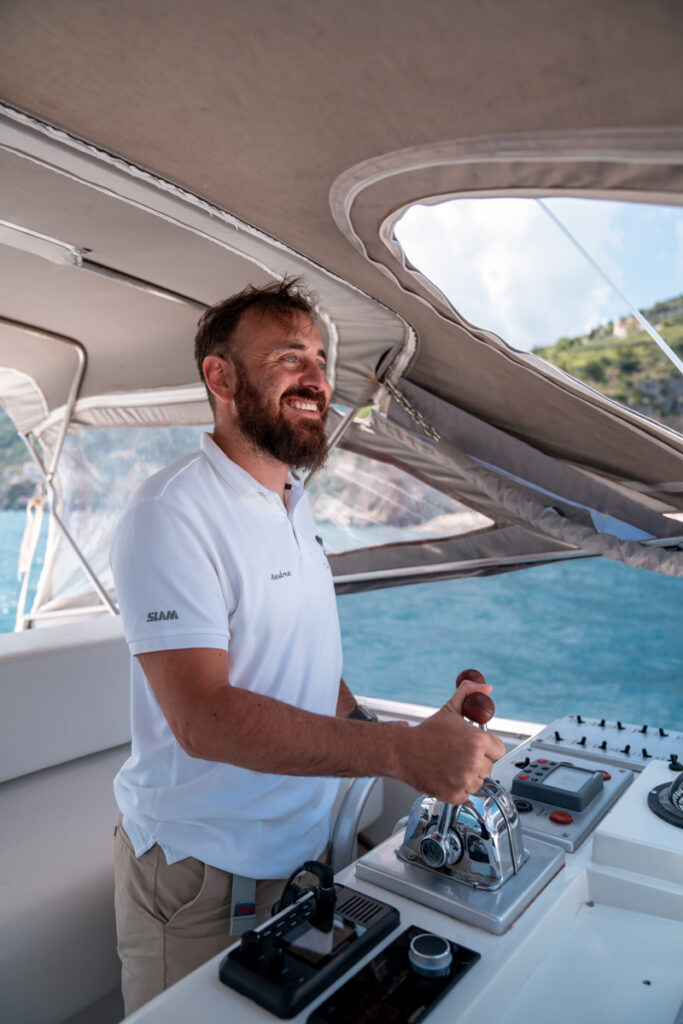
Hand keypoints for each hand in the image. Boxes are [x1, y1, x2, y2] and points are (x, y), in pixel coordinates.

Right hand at [396, 675, 505, 802]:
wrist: (403, 751)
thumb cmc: (427, 733)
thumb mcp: (450, 709)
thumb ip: (469, 694)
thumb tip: (486, 688)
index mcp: (477, 741)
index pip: (499, 749)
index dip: (487, 747)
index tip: (476, 746)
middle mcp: (473, 762)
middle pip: (489, 766)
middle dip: (477, 760)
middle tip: (459, 754)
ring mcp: (465, 781)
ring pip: (479, 781)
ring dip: (469, 775)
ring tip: (452, 765)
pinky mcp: (455, 795)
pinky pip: (467, 794)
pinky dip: (459, 788)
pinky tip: (447, 776)